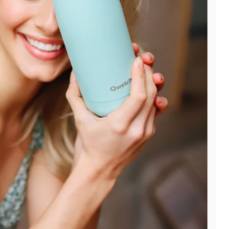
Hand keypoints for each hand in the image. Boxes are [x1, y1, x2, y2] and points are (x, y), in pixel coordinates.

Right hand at [66, 56, 157, 180]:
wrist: (101, 169)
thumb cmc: (89, 143)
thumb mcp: (79, 119)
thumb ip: (74, 96)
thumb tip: (74, 74)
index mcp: (120, 125)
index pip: (139, 96)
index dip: (141, 75)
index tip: (137, 60)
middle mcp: (137, 129)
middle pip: (151, 95)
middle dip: (149, 73)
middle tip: (142, 59)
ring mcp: (146, 132)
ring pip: (156, 101)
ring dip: (153, 83)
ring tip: (146, 69)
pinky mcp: (149, 133)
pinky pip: (154, 110)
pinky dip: (152, 95)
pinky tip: (147, 85)